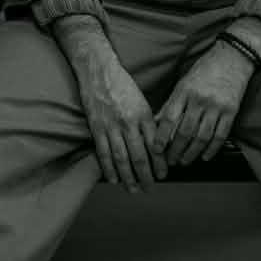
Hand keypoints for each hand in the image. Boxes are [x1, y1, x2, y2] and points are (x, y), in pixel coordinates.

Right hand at [75, 51, 169, 193]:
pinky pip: (104, 153)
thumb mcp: (142, 101)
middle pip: (140, 156)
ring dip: (128, 177)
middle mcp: (129, 122)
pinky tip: (114, 179)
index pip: (155, 145)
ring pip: (122, 158)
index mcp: (144, 115)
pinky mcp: (97, 127)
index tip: (164, 175)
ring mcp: (112, 126)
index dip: (160, 163)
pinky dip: (109, 168)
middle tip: (150, 188)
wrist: (99, 71)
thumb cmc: (123, 85)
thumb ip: (149, 122)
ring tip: (134, 189)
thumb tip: (158, 144)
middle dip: (146, 175)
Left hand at [154, 40, 255, 166]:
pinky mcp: (231, 111)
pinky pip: (220, 135)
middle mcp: (200, 99)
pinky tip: (205, 156)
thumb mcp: (183, 83)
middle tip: (170, 161)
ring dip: (192, 153)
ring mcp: (217, 106)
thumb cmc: (205, 69)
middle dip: (176, 150)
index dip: (161, 137)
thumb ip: (171, 103)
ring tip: (184, 161)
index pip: (170, 118)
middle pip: (185, 131)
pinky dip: (212, 149)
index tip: (156, 150)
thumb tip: (156, 123)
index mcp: (185, 90)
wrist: (234, 57)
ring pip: (202, 136)